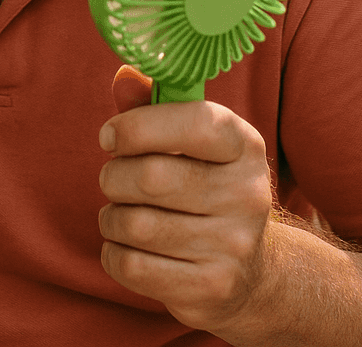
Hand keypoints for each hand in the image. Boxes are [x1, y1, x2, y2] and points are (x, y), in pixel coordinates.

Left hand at [97, 67, 274, 332]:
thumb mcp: (189, 143)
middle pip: (151, 176)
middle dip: (114, 176)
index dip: (137, 126)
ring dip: (112, 217)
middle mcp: (248, 194)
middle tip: (115, 180)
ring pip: (135, 224)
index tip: (110, 137)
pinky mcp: (212, 287)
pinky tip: (128, 247)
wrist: (250, 272)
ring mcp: (234, 245)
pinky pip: (131, 265)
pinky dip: (113, 253)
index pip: (193, 122)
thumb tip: (124, 75)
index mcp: (244, 145)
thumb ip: (152, 106)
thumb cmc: (203, 188)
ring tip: (123, 215)